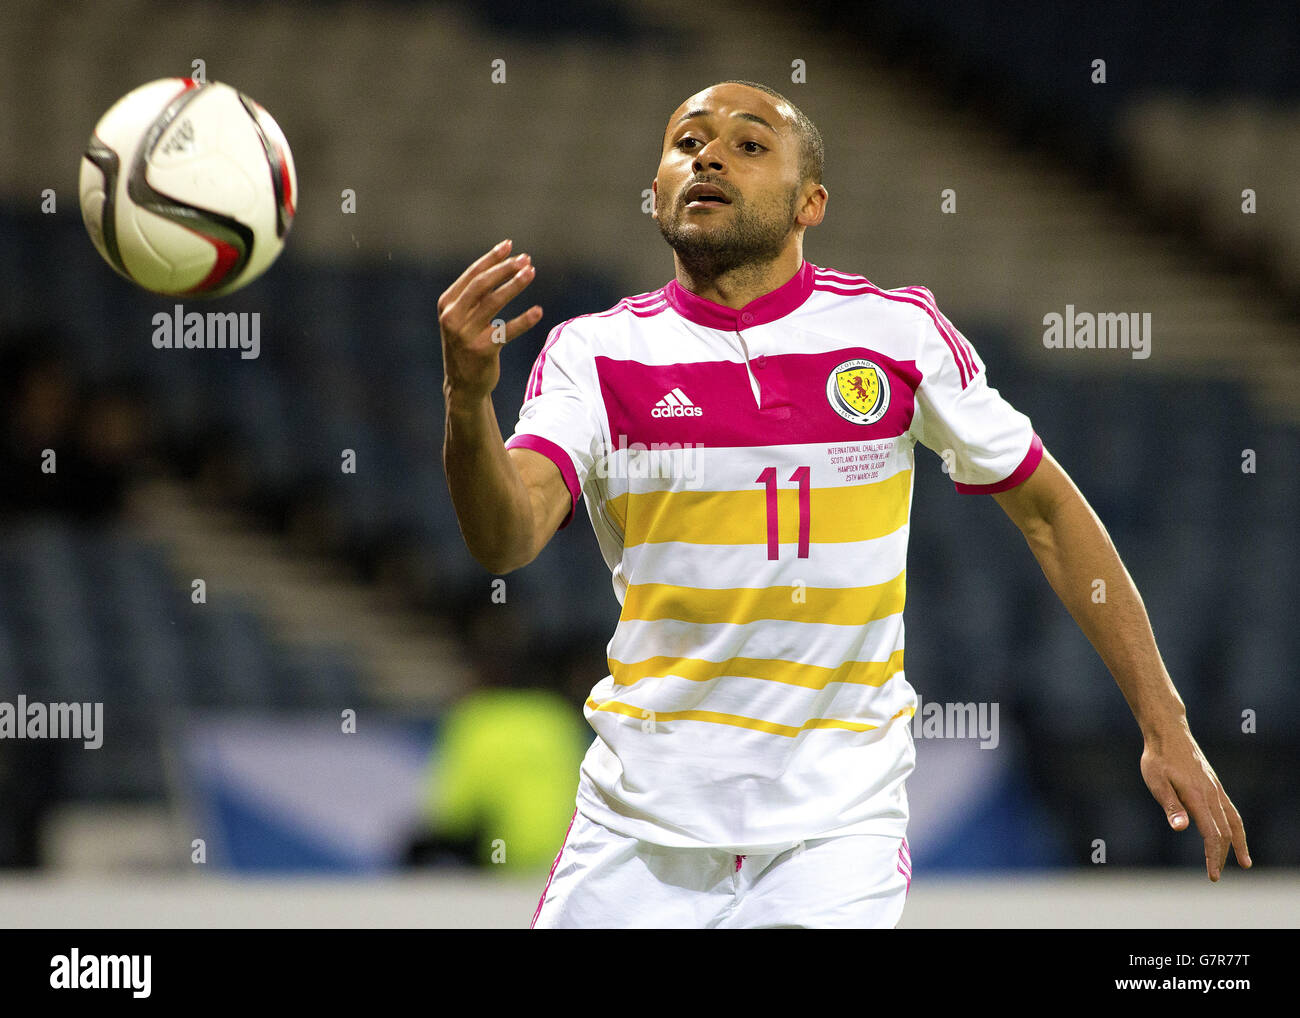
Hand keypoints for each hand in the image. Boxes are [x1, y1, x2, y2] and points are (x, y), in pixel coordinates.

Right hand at [437, 239, 542, 406]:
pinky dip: (524, 321)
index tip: (510, 245)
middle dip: (505, 269)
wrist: (463, 385)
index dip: (491, 258)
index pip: (471, 274)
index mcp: (447, 304)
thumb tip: (505, 265)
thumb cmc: (468, 345)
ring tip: (531, 273)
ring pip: (494, 303)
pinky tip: (538, 311)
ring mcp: (465, 335)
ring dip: (515, 285)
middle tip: (526, 260)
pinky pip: (506, 331)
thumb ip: (476, 296)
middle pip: (482, 285)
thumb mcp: (464, 318)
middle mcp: (452, 317)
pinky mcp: (481, 351)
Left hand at [1140, 721, 1250, 880]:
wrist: (1168, 732)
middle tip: (1215, 875)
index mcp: (1198, 797)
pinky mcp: (1214, 785)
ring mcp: (1215, 789)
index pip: (1212, 834)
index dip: (1213, 856)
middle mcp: (1212, 794)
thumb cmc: (1158, 758)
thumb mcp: (1156, 781)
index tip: (1213, 876)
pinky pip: (1230, 810)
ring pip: (1233, 821)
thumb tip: (1182, 829)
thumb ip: (1170, 806)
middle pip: (1224, 832)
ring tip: (1244, 863)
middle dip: (1221, 855)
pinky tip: (1234, 835)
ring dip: (1237, 843)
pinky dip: (1236, 827)